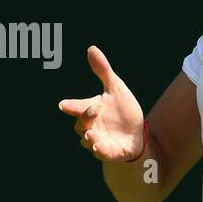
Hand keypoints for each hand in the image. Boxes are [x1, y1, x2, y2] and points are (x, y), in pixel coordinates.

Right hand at [58, 46, 145, 162]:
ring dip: (88, 137)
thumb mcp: (116, 88)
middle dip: (85, 118)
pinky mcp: (109, 152)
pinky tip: (99, 147)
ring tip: (91, 134)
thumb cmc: (123, 110)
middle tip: (92, 110)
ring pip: (87, 140)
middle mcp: (91, 126)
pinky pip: (101, 153)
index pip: (76, 107)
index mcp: (90, 109)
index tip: (64, 105)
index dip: (70, 106)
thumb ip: (103, 71)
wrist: (138, 133)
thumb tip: (91, 48)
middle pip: (81, 123)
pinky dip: (99, 150)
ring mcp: (98, 140)